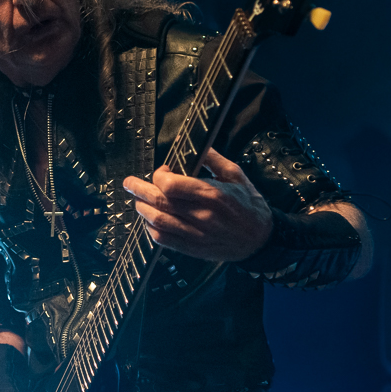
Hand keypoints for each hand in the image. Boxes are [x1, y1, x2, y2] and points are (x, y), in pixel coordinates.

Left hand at [122, 147, 272, 260]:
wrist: (261, 239)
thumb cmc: (249, 204)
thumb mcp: (236, 174)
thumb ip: (212, 158)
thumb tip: (192, 143)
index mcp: (213, 195)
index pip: (172, 186)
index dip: (159, 176)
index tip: (161, 170)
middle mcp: (203, 216)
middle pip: (160, 203)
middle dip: (139, 190)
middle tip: (129, 183)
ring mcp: (197, 235)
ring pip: (158, 222)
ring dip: (142, 210)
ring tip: (137, 200)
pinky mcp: (193, 249)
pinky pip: (164, 240)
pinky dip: (151, 229)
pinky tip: (150, 220)